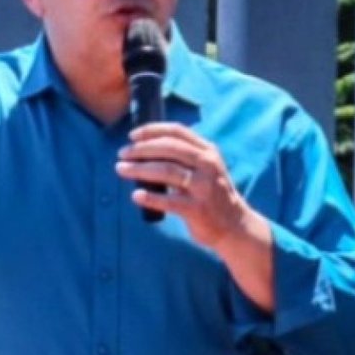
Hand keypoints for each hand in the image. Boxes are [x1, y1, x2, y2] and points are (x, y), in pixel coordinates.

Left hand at [117, 123, 267, 249]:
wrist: (234, 224)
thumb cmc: (209, 194)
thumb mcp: (203, 168)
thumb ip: (181, 157)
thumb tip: (142, 148)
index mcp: (207, 151)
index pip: (178, 132)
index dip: (152, 130)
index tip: (132, 136)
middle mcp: (208, 165)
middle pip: (169, 149)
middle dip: (141, 149)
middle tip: (122, 154)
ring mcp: (204, 187)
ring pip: (167, 171)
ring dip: (139, 169)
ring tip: (121, 169)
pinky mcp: (198, 209)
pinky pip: (169, 201)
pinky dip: (150, 197)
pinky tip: (135, 195)